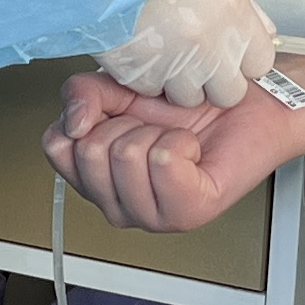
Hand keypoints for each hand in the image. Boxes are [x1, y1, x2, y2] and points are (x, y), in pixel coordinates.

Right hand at [47, 70, 303, 232]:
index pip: (57, 147)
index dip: (89, 116)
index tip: (121, 113)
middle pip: (90, 153)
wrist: (246, 104)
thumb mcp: (119, 87)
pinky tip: (193, 149)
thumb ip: (81, 95)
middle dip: (127, 123)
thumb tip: (73, 124)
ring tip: (177, 138)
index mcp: (95, 180)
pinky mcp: (188, 214)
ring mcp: (152, 217)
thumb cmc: (189, 102)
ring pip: (126, 157)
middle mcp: (118, 205)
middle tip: (156, 127)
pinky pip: (164, 163)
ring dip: (157, 132)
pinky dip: (181, 142)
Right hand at [97, 0, 283, 108]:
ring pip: (186, 98)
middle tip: (198, 58)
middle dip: (215, 80)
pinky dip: (145, 75)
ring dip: (178, 80)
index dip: (245, 60)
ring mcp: (172, 63)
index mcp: (234, 16)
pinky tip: (140, 47)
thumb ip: (242, 3)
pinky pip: (148, 88)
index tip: (232, 52)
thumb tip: (261, 26)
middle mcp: (208, 47)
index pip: (261, 64)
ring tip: (165, 49)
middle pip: (227, 93)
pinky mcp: (136, 70)